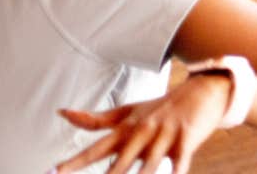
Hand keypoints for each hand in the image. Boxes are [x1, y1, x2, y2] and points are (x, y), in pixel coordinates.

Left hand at [53, 72, 233, 173]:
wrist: (201, 90)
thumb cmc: (160, 107)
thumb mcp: (128, 112)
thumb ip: (96, 119)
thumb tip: (62, 113)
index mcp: (125, 129)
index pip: (95, 149)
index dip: (75, 162)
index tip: (54, 172)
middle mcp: (142, 132)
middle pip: (120, 163)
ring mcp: (164, 136)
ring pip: (149, 167)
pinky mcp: (186, 141)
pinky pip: (179, 165)